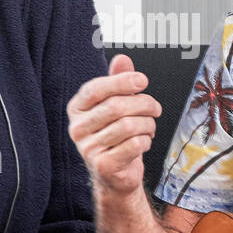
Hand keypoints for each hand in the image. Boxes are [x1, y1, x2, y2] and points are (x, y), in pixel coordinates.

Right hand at [67, 53, 161, 194]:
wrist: (116, 174)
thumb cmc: (116, 136)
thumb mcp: (116, 105)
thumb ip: (119, 81)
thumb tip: (122, 59)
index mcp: (77, 109)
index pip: (96, 89)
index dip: (121, 81)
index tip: (142, 80)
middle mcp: (77, 128)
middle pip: (116, 106)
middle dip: (143, 104)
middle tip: (155, 108)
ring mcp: (88, 148)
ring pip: (129, 126)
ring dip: (147, 125)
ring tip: (148, 128)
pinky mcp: (103, 165)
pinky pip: (134, 145)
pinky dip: (146, 141)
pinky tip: (143, 142)